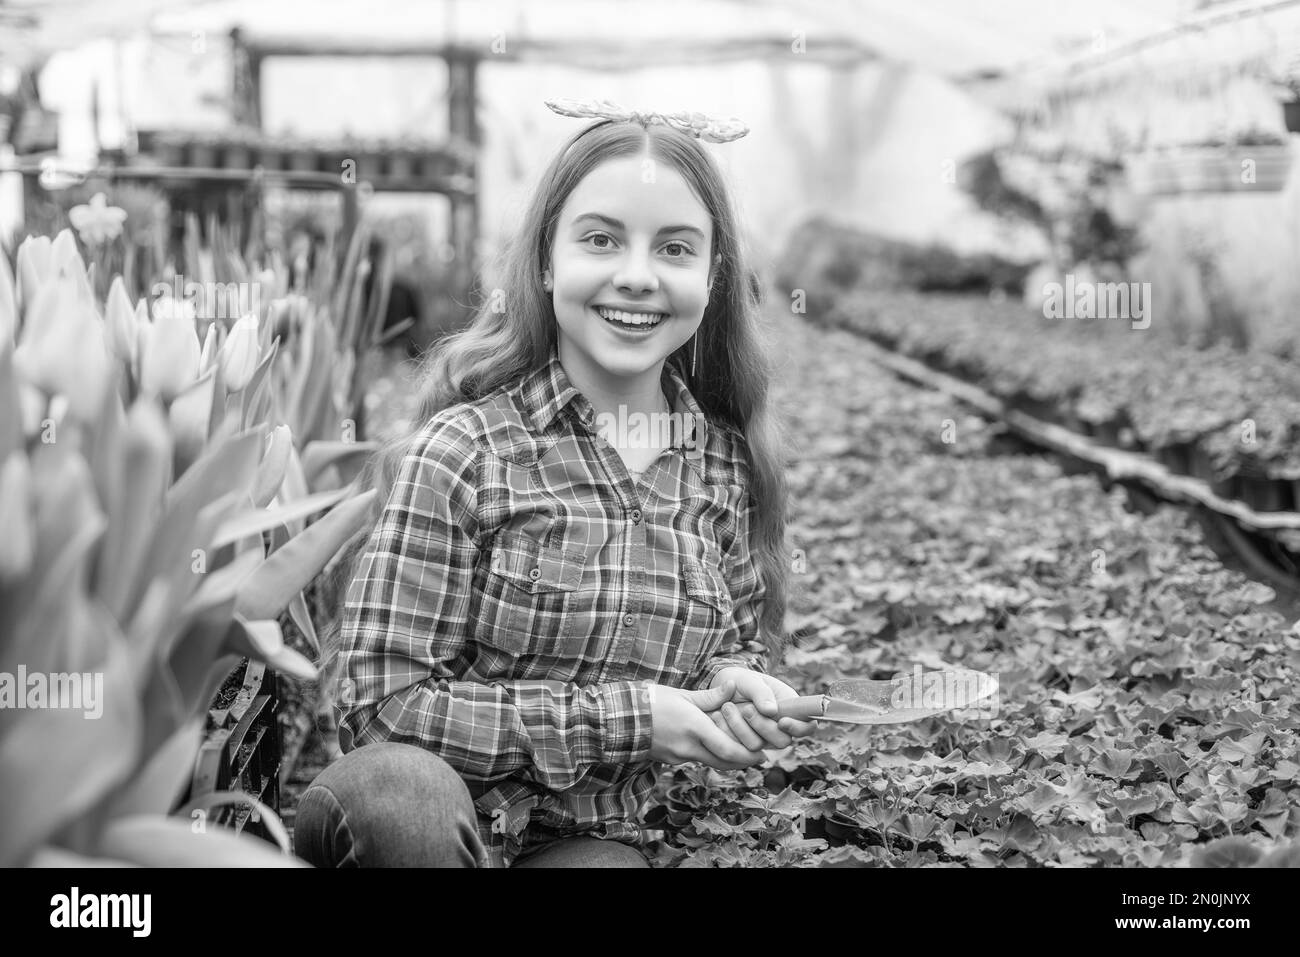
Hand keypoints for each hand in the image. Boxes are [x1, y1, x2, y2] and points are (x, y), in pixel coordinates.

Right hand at [647, 680, 767, 770]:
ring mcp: (678, 757)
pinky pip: (696, 760)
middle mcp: (688, 747)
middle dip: (743, 762)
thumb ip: (710, 696)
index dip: (748, 755)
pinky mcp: (670, 759)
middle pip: (723, 763)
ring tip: (740, 750)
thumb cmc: (650, 701)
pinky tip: (713, 745)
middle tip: (758, 756)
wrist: (620, 719)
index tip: (762, 754)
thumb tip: (733, 686)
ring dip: (727, 759)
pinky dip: (709, 755)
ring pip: (710, 763)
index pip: (728, 750)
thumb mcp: (682, 694)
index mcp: (694, 728)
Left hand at [707, 667, 818, 750]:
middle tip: (746, 709)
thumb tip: (772, 711)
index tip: (781, 721)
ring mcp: (762, 738)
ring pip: (757, 746)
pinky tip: (719, 716)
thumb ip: (761, 693)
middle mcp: (779, 726)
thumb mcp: (750, 681)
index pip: (807, 725)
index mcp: (790, 707)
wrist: (718, 690)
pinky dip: (727, 732)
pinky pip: (738, 748)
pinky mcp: (744, 745)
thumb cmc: (741, 681)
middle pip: (783, 741)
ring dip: (740, 728)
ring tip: (727, 707)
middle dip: (763, 726)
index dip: (798, 728)